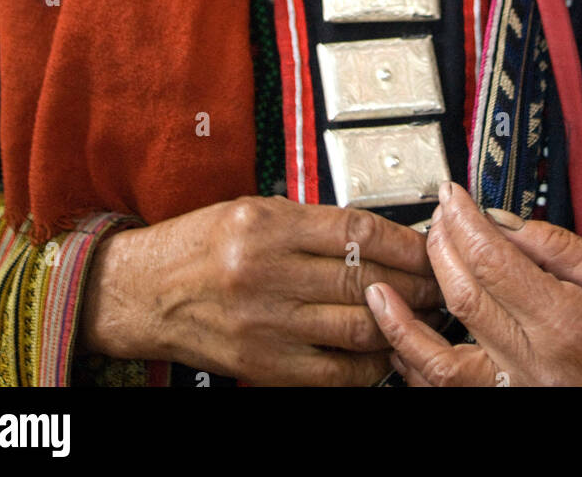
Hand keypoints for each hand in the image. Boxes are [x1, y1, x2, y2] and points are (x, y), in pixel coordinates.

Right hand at [79, 194, 441, 385]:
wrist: (141, 291)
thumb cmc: (196, 245)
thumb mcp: (252, 210)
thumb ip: (310, 222)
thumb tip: (377, 234)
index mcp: (267, 223)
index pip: (359, 230)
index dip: (407, 241)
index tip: (431, 244)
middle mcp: (266, 272)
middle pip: (366, 281)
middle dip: (415, 285)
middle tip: (440, 283)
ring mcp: (266, 324)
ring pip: (357, 328)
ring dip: (399, 324)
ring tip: (420, 316)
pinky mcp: (263, 365)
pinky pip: (334, 372)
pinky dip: (367, 364)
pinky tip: (382, 351)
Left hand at [365, 182, 581, 387]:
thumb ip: (554, 246)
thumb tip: (502, 220)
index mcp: (566, 320)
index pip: (492, 259)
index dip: (463, 219)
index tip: (450, 193)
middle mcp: (538, 363)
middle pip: (463, 297)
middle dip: (438, 246)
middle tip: (434, 216)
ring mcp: (525, 392)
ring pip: (443, 363)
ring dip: (405, 323)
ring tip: (381, 289)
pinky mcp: (520, 406)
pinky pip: (457, 394)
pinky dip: (422, 369)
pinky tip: (403, 343)